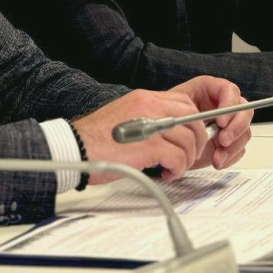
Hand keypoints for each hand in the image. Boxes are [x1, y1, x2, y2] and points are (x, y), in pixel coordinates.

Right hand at [72, 88, 208, 184]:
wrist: (75, 147)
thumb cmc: (94, 138)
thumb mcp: (125, 116)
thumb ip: (147, 118)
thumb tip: (168, 132)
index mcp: (145, 98)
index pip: (184, 102)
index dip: (193, 122)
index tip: (190, 137)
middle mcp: (150, 106)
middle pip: (192, 118)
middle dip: (196, 140)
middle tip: (188, 155)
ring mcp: (151, 125)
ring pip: (188, 140)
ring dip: (186, 159)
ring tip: (174, 168)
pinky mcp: (149, 146)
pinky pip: (178, 157)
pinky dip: (177, 169)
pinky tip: (166, 174)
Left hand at [169, 76, 251, 170]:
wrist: (166, 141)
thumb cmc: (168, 118)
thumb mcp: (173, 108)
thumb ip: (186, 108)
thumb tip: (197, 117)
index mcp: (210, 90)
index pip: (229, 90)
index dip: (229, 104)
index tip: (220, 121)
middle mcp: (223, 106)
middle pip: (244, 111)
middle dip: (236, 127)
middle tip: (222, 140)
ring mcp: (228, 125)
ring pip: (244, 132)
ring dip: (233, 146)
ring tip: (217, 157)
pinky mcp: (229, 142)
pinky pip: (239, 149)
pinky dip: (230, 157)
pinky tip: (217, 161)